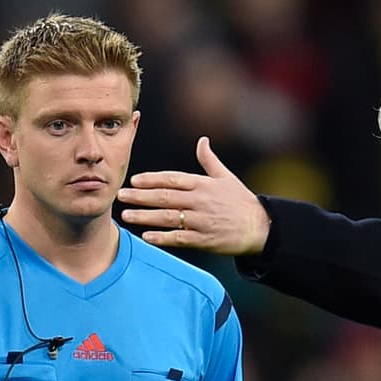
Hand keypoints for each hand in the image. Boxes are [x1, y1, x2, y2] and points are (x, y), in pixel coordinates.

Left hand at [118, 136, 270, 255]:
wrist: (259, 227)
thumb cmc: (240, 201)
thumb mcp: (226, 177)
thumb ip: (209, 160)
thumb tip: (202, 140)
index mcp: (203, 184)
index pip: (172, 179)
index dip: (152, 179)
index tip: (134, 180)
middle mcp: (200, 201)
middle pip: (165, 197)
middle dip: (140, 196)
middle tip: (120, 195)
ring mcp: (201, 221)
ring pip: (168, 217)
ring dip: (145, 216)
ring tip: (126, 215)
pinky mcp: (203, 240)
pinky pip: (179, 238)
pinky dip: (162, 237)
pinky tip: (146, 236)